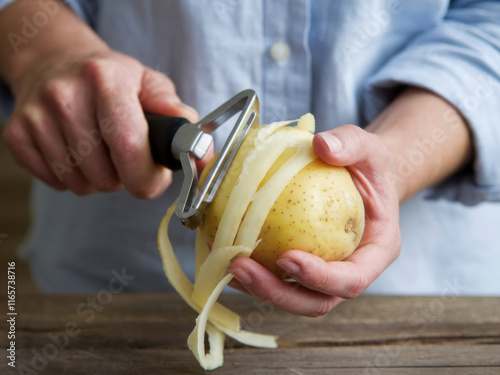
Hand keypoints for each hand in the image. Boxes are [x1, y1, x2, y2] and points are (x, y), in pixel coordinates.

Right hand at [2, 48, 198, 197]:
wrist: (55, 62)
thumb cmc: (112, 79)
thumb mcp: (150, 85)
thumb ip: (177, 116)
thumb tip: (201, 152)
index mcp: (106, 79)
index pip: (129, 146)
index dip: (147, 177)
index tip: (153, 180)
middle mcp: (66, 94)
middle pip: (105, 175)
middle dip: (124, 177)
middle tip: (125, 157)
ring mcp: (37, 115)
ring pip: (80, 184)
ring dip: (98, 179)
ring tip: (101, 152)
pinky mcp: (17, 134)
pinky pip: (56, 182)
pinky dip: (72, 178)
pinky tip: (77, 153)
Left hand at [228, 125, 400, 316]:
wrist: (363, 176)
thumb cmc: (370, 167)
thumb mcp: (370, 148)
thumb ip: (351, 144)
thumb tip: (321, 145)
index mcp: (374, 252)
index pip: (351, 280)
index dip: (320, 278)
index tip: (288, 258)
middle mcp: (348, 270)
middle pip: (314, 301)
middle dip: (276, 292)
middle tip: (241, 266)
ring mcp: (322, 272)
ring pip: (289, 295)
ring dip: (255, 286)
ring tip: (226, 262)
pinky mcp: (299, 264)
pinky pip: (274, 276)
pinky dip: (249, 271)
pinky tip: (224, 252)